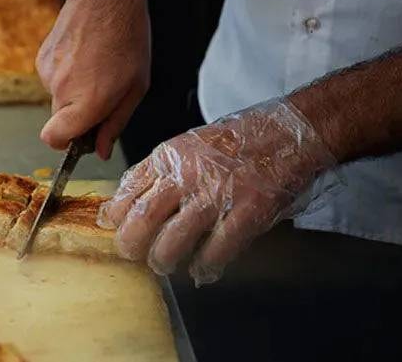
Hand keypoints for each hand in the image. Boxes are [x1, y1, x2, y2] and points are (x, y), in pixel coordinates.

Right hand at [36, 0, 149, 159]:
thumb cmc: (127, 40)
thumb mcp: (135, 88)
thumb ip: (115, 124)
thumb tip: (101, 151)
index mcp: (87, 102)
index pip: (54, 139)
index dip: (65, 144)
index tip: (80, 137)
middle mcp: (62, 90)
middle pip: (59, 120)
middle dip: (77, 115)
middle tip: (102, 93)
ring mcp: (48, 73)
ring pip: (57, 97)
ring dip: (74, 91)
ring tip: (96, 66)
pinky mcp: (41, 58)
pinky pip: (52, 78)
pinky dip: (66, 73)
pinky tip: (83, 55)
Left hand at [97, 99, 336, 284]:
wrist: (289, 132)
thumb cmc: (238, 140)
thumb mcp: (187, 145)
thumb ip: (159, 171)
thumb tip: (125, 201)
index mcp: (170, 156)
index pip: (128, 190)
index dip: (115, 215)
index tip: (111, 227)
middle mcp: (187, 175)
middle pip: (142, 219)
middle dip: (130, 244)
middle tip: (132, 254)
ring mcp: (217, 194)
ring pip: (172, 241)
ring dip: (163, 260)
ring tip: (164, 264)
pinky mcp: (247, 212)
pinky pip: (216, 250)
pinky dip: (205, 267)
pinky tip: (202, 270)